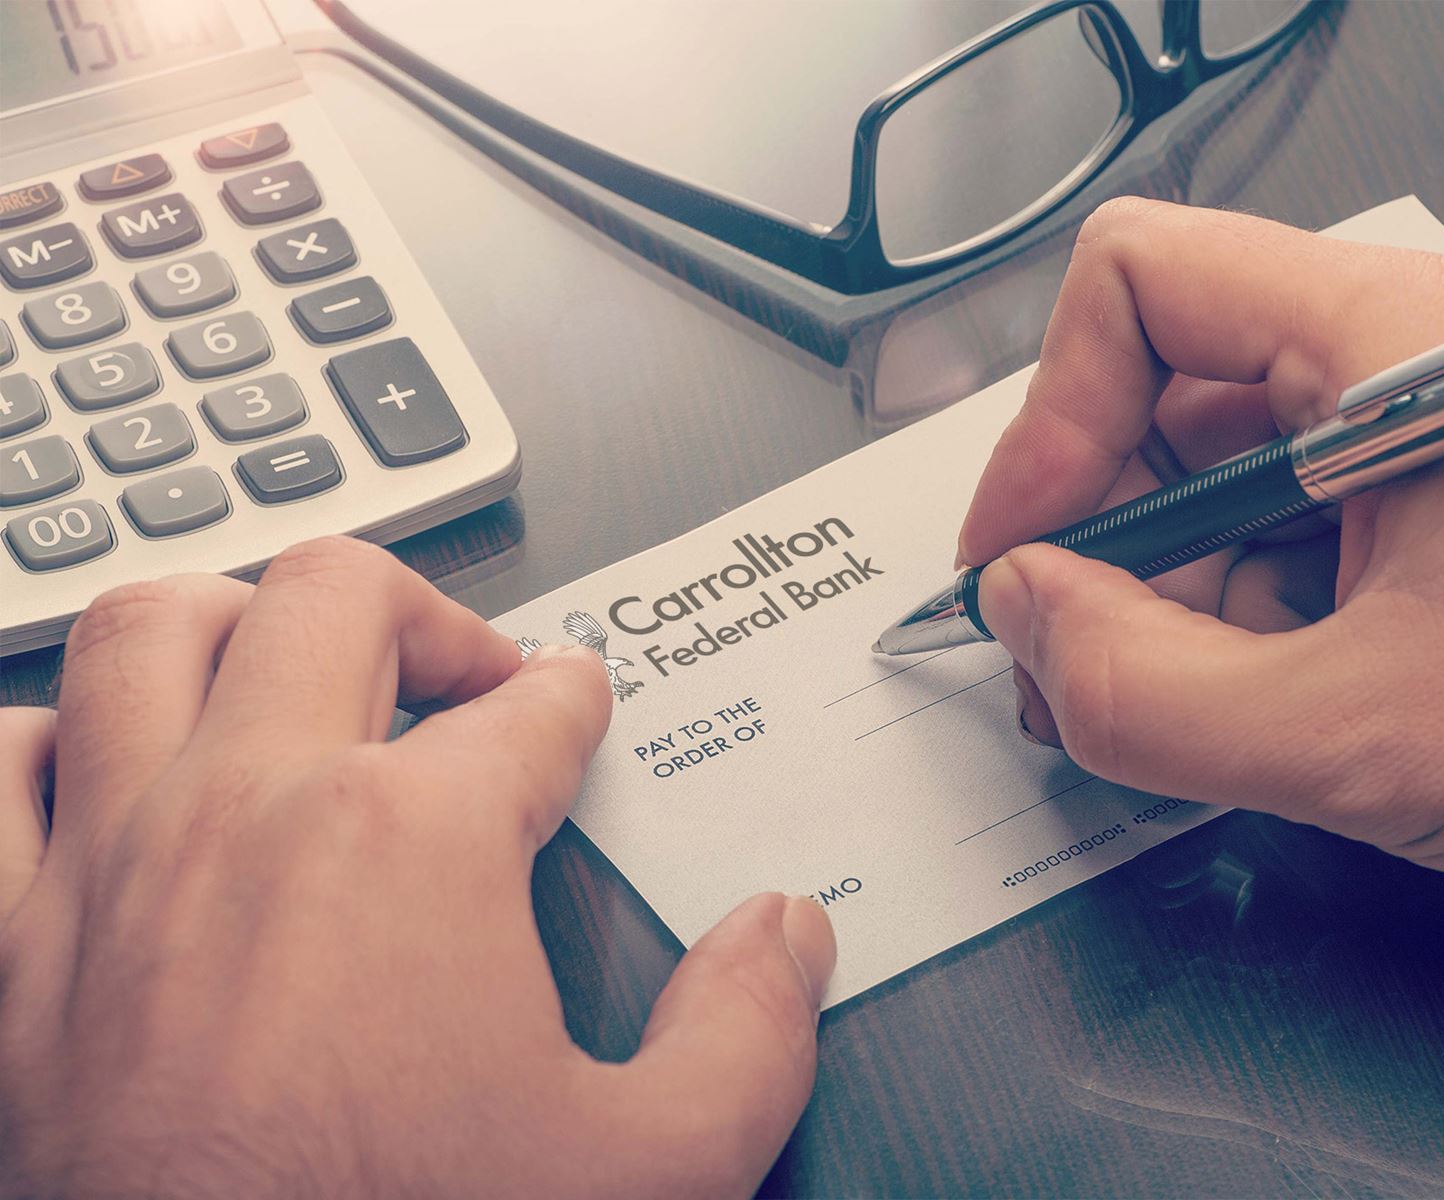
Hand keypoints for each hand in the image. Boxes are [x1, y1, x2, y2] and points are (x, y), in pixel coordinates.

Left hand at [0, 537, 835, 1197]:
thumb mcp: (654, 1170)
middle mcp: (259, 811)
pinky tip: (101, 763)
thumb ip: (747, 1033)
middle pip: (338, 599)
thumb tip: (783, 936)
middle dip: (425, 611)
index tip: (574, 704)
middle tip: (466, 667)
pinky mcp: (14, 946)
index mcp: (417, 843)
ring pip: (154, 632)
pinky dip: (51, 741)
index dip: (573, 698)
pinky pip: (3, 772)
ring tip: (291, 655)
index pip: (529, 711)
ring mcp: (120, 863)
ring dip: (235, 619)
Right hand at [959, 200, 1443, 934]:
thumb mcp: (1356, 734)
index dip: (1051, 422)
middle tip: (1072, 652)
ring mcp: (1433, 427)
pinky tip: (1258, 698)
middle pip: (1167, 385)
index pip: (1140, 283)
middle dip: (1101, 530)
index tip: (1027, 551)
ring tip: (1176, 702)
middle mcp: (1410, 355)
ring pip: (1226, 468)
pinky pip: (1296, 523)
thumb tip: (1029, 620)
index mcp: (1391, 339)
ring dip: (1170, 587)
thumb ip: (1142, 690)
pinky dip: (1245, 609)